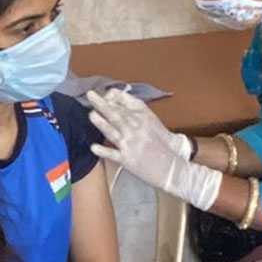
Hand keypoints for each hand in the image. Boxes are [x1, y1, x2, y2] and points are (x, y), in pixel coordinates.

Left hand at [87, 90, 222, 210]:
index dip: (111, 97)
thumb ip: (134, 109)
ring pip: (111, 131)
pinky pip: (112, 154)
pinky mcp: (127, 160)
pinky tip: (93, 146)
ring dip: (100, 122)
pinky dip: (102, 150)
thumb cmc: (162, 144)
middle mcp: (136, 129)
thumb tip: (116, 99)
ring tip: (91, 115)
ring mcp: (130, 144)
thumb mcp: (151, 120)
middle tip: (90, 95)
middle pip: (115, 114)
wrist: (171, 166)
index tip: (103, 94)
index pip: (124, 102)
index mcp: (143, 117)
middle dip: (101, 103)